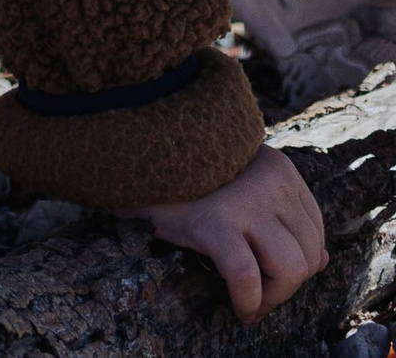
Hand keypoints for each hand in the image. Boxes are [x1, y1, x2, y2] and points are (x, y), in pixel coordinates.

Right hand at [142, 144, 326, 321]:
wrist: (136, 153)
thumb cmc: (188, 175)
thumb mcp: (244, 186)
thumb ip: (284, 215)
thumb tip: (324, 259)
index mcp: (280, 169)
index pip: (315, 232)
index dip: (298, 261)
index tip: (271, 273)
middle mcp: (271, 182)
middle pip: (308, 254)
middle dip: (285, 284)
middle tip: (258, 292)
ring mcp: (245, 202)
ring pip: (291, 269)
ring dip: (272, 295)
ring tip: (249, 299)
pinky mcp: (214, 223)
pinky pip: (247, 277)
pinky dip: (247, 300)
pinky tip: (238, 306)